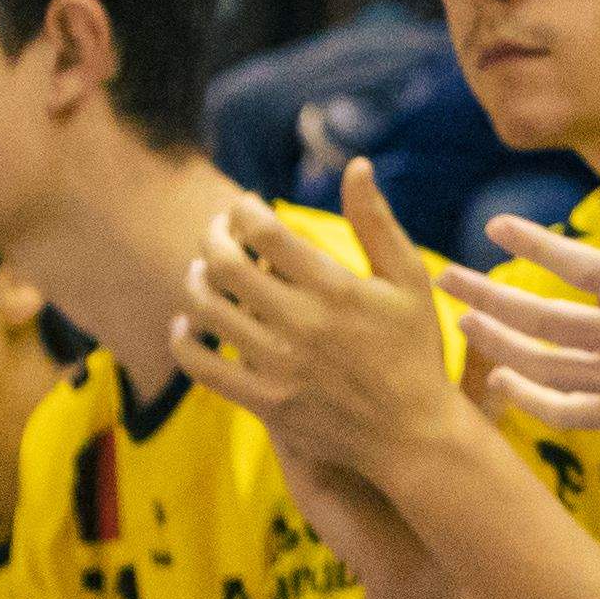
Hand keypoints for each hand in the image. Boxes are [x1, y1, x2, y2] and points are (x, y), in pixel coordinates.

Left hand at [176, 165, 467, 487]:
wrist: (412, 433)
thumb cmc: (415, 348)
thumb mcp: (409, 280)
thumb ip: (378, 222)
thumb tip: (357, 165)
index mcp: (336, 289)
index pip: (263, 233)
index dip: (242, 210)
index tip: (244, 205)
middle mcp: (302, 325)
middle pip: (224, 265)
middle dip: (211, 235)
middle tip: (216, 229)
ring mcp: (279, 366)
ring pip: (206, 310)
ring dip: (195, 279)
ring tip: (204, 270)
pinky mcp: (264, 402)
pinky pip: (201, 365)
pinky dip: (184, 338)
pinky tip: (189, 322)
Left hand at [459, 139, 599, 457]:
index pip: (575, 265)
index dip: (530, 243)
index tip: (495, 224)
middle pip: (540, 320)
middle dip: (486, 295)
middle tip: (445, 276)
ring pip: (545, 368)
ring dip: (498, 345)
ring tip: (465, 322)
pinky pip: (571, 413)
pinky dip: (531, 401)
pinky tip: (504, 383)